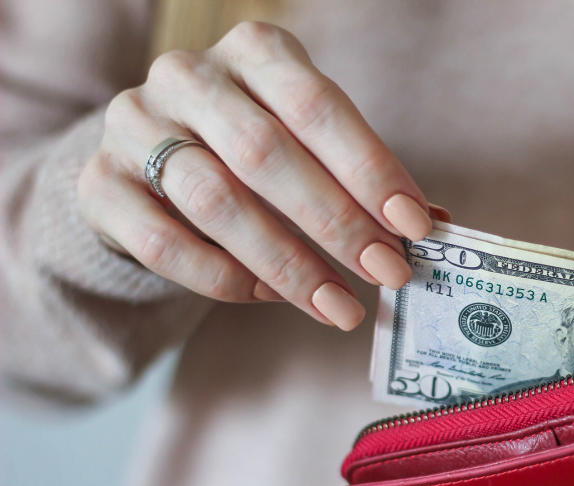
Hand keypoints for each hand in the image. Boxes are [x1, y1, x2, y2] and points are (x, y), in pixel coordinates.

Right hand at [78, 22, 446, 329]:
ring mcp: (135, 126)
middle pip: (265, 154)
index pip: (317, 105)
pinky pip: (165, 243)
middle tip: (386, 273)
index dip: (369, 169)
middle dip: (336, 223)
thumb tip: (433, 225)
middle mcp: (188, 76)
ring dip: (288, 264)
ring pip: (215, 201)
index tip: (414, 226)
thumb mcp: (311, 146)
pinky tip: (271, 297)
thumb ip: (362, 180)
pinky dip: (226, 278)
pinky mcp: (101, 186)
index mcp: (254, 51)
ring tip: (340, 306)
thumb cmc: (254, 154)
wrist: (153, 166)